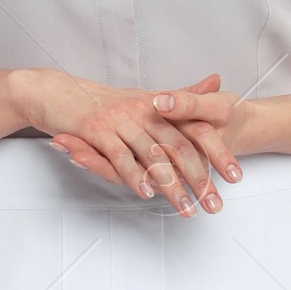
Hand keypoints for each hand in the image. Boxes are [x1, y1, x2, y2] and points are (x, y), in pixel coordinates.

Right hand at [12, 68, 232, 214]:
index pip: (196, 130)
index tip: (235, 178)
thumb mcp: (146, 95)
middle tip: (215, 204)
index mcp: (158, 104)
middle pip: (179, 147)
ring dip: (171, 186)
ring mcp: (120, 120)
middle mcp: (143, 110)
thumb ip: (182, 95)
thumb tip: (216, 80)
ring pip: (153, 155)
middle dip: (200, 178)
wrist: (56, 91)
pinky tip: (146, 192)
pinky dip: (134, 175)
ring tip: (186, 208)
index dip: (217, 154)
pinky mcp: (97, 129)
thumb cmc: (101, 101)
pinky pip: (119, 155)